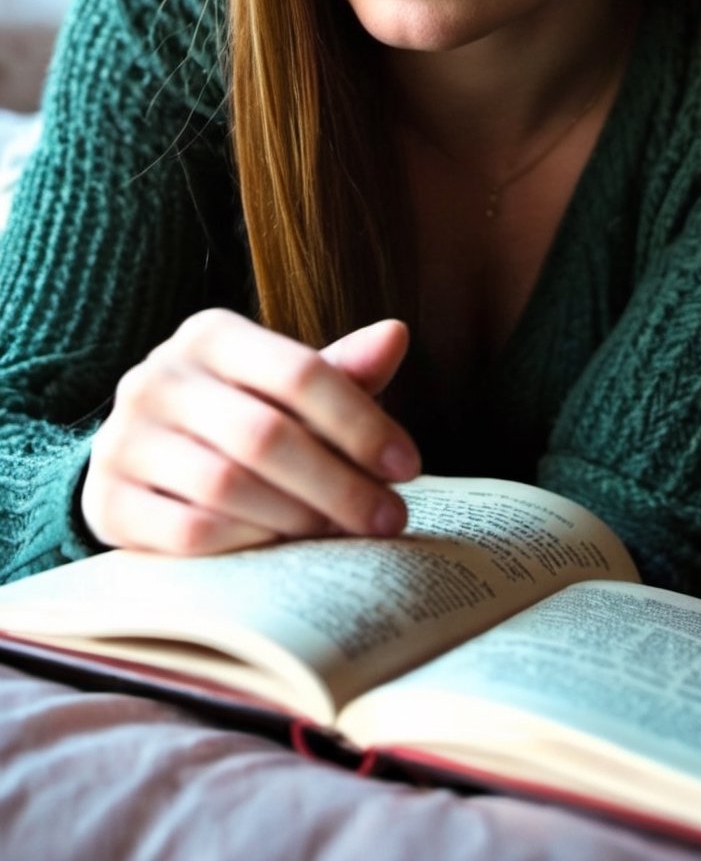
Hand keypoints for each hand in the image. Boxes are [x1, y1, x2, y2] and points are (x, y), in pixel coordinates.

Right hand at [80, 310, 419, 556]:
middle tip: (387, 519)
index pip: (299, 372)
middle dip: (339, 484)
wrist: (144, 455)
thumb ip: (342, 369)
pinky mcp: (108, 500)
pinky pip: (189, 532)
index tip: (408, 467)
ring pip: (227, 486)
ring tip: (342, 536)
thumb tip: (396, 333)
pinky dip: (248, 543)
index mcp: (211, 334)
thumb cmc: (238, 414)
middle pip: (265, 435)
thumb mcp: (286, 385)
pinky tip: (285, 550)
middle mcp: (158, 376)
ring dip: (298, 518)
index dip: (361, 422)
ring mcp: (125, 438)